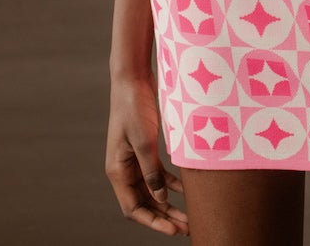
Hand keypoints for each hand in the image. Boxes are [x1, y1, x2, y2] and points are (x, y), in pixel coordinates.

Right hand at [105, 76, 189, 235]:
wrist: (133, 78)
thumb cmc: (134, 107)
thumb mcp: (144, 141)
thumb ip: (151, 171)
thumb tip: (161, 198)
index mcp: (118, 171)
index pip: (133, 208)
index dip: (153, 222)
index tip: (173, 230)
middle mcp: (125, 169)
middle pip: (145, 203)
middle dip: (164, 217)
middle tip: (188, 227)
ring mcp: (135, 160)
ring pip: (154, 190)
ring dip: (170, 204)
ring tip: (191, 215)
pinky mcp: (147, 149)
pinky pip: (159, 174)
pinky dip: (173, 183)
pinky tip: (189, 190)